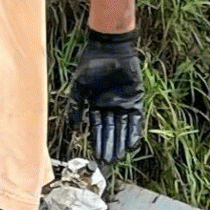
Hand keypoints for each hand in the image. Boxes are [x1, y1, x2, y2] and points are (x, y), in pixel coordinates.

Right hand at [67, 30, 144, 167]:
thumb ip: (76, 107)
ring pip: (122, 128)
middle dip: (108, 146)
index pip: (97, 128)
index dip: (97, 142)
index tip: (97, 157)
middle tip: (108, 162)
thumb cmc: (91, 64)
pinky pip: (135, 118)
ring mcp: (123, 103)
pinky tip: (131, 143)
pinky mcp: (135, 98)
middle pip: (110, 131)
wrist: (109, 48)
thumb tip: (74, 128)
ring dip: (120, 142)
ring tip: (118, 157)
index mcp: (95, 104)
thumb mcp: (79, 87)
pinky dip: (133, 131)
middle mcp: (109, 106)